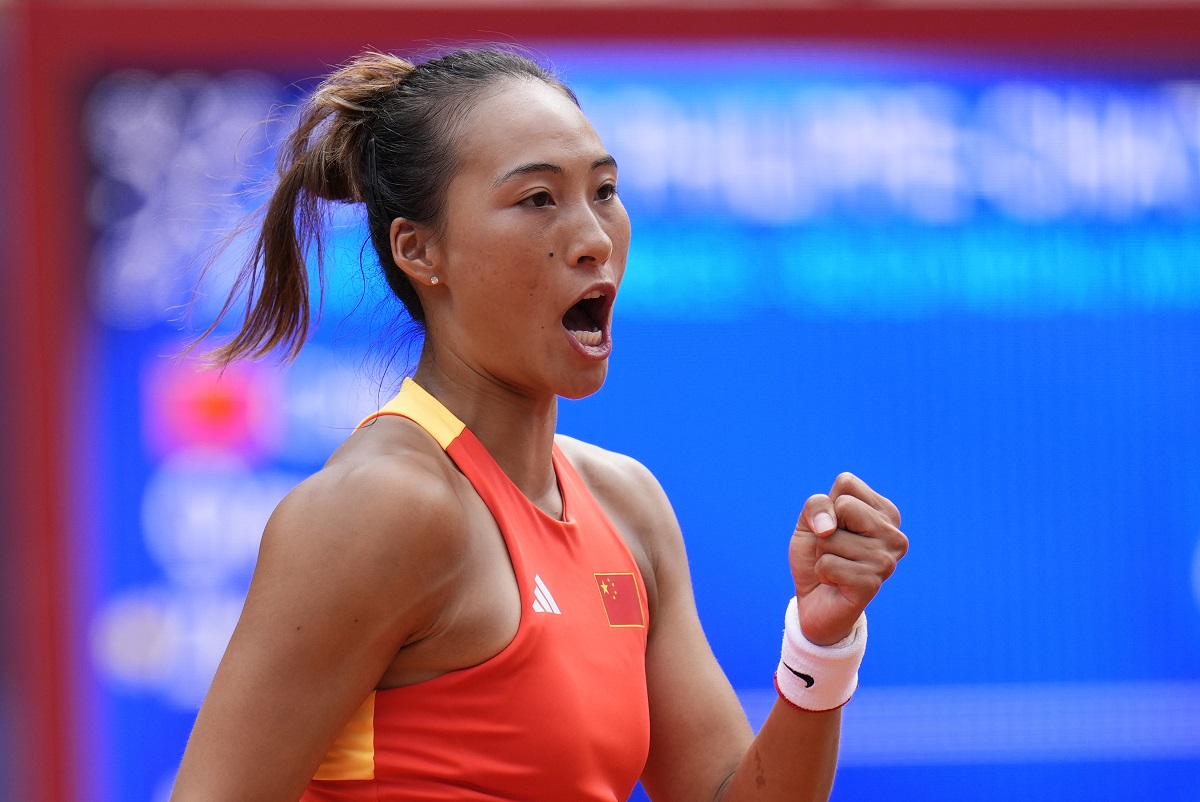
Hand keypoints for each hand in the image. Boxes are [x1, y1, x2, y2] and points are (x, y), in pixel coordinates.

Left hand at [789, 473, 906, 645]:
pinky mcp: (872, 584)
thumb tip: (828, 527)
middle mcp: (895, 535)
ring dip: (822, 554)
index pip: (846, 483)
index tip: (836, 528)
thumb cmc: (817, 555)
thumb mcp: (810, 520)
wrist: (815, 601)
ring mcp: (887, 561)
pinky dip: (822, 573)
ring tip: (836, 568)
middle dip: (825, 529)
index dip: (829, 505)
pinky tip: (836, 584)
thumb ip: (816, 505)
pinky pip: (828, 564)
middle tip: (834, 550)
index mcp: (886, 513)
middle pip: (843, 505)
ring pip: (831, 537)